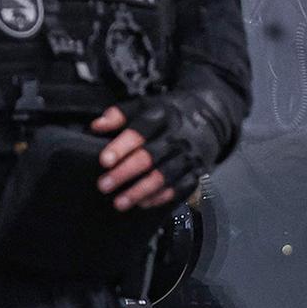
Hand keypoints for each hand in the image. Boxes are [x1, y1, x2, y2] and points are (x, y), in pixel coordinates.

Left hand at [91, 91, 231, 210]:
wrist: (209, 115)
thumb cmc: (170, 113)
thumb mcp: (146, 104)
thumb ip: (120, 114)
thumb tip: (97, 126)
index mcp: (162, 117)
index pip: (140, 131)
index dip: (121, 147)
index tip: (104, 160)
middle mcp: (176, 137)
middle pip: (149, 157)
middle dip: (125, 173)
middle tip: (104, 185)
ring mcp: (188, 156)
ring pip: (163, 177)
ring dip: (140, 191)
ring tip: (119, 202)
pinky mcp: (196, 171)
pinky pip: (179, 188)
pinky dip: (160, 198)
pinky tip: (143, 203)